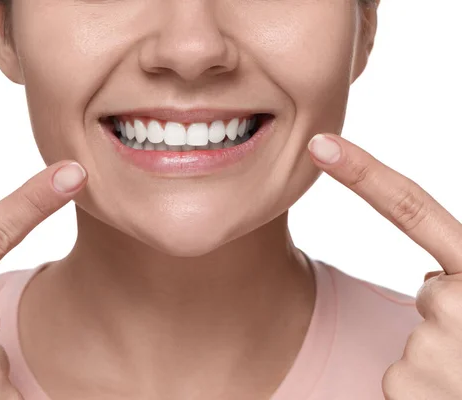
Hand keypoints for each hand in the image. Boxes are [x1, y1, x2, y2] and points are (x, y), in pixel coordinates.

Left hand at [308, 133, 461, 398]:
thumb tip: (434, 279)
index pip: (415, 210)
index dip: (365, 174)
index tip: (319, 146)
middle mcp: (457, 302)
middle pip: (432, 292)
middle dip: (457, 315)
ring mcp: (428, 347)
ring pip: (419, 339)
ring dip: (447, 359)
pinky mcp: (403, 385)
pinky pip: (404, 376)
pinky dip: (427, 391)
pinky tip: (455, 398)